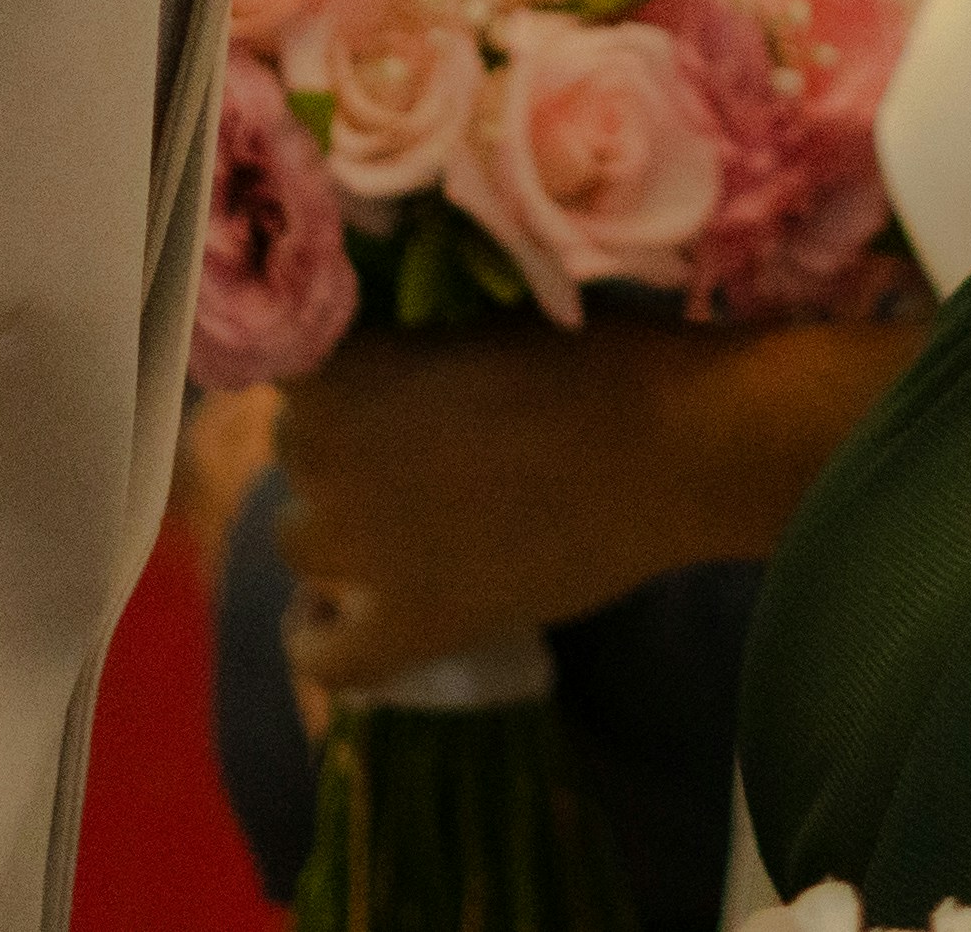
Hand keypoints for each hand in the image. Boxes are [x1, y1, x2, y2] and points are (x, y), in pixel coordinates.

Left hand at [274, 314, 924, 689]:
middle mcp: (332, 457)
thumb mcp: (478, 317)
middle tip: (412, 444)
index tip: (378, 378)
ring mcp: (366, 550)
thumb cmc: (598, 356)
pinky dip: (319, 637)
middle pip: (297, 450)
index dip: (336, 376)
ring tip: (396, 520)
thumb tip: (370, 364)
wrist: (678, 445)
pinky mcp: (413, 625)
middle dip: (342, 445)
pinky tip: (336, 616)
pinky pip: (325, 654)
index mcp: (348, 369)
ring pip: (297, 541)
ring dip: (336, 528)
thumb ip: (404, 345)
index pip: (292, 370)